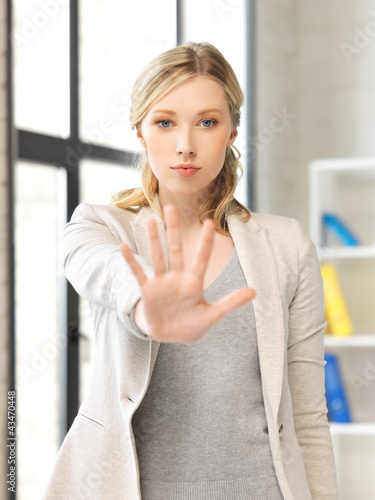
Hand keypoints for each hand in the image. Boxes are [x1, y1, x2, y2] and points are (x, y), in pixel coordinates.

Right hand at [120, 204, 254, 343]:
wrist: (169, 336)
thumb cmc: (191, 325)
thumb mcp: (212, 316)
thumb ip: (231, 302)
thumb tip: (255, 291)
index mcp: (194, 282)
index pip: (201, 257)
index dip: (205, 241)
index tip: (209, 222)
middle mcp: (177, 277)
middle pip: (175, 249)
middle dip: (173, 229)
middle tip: (171, 206)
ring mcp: (161, 282)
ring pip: (157, 256)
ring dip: (153, 239)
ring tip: (150, 220)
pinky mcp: (148, 291)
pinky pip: (138, 273)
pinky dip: (130, 261)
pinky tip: (123, 247)